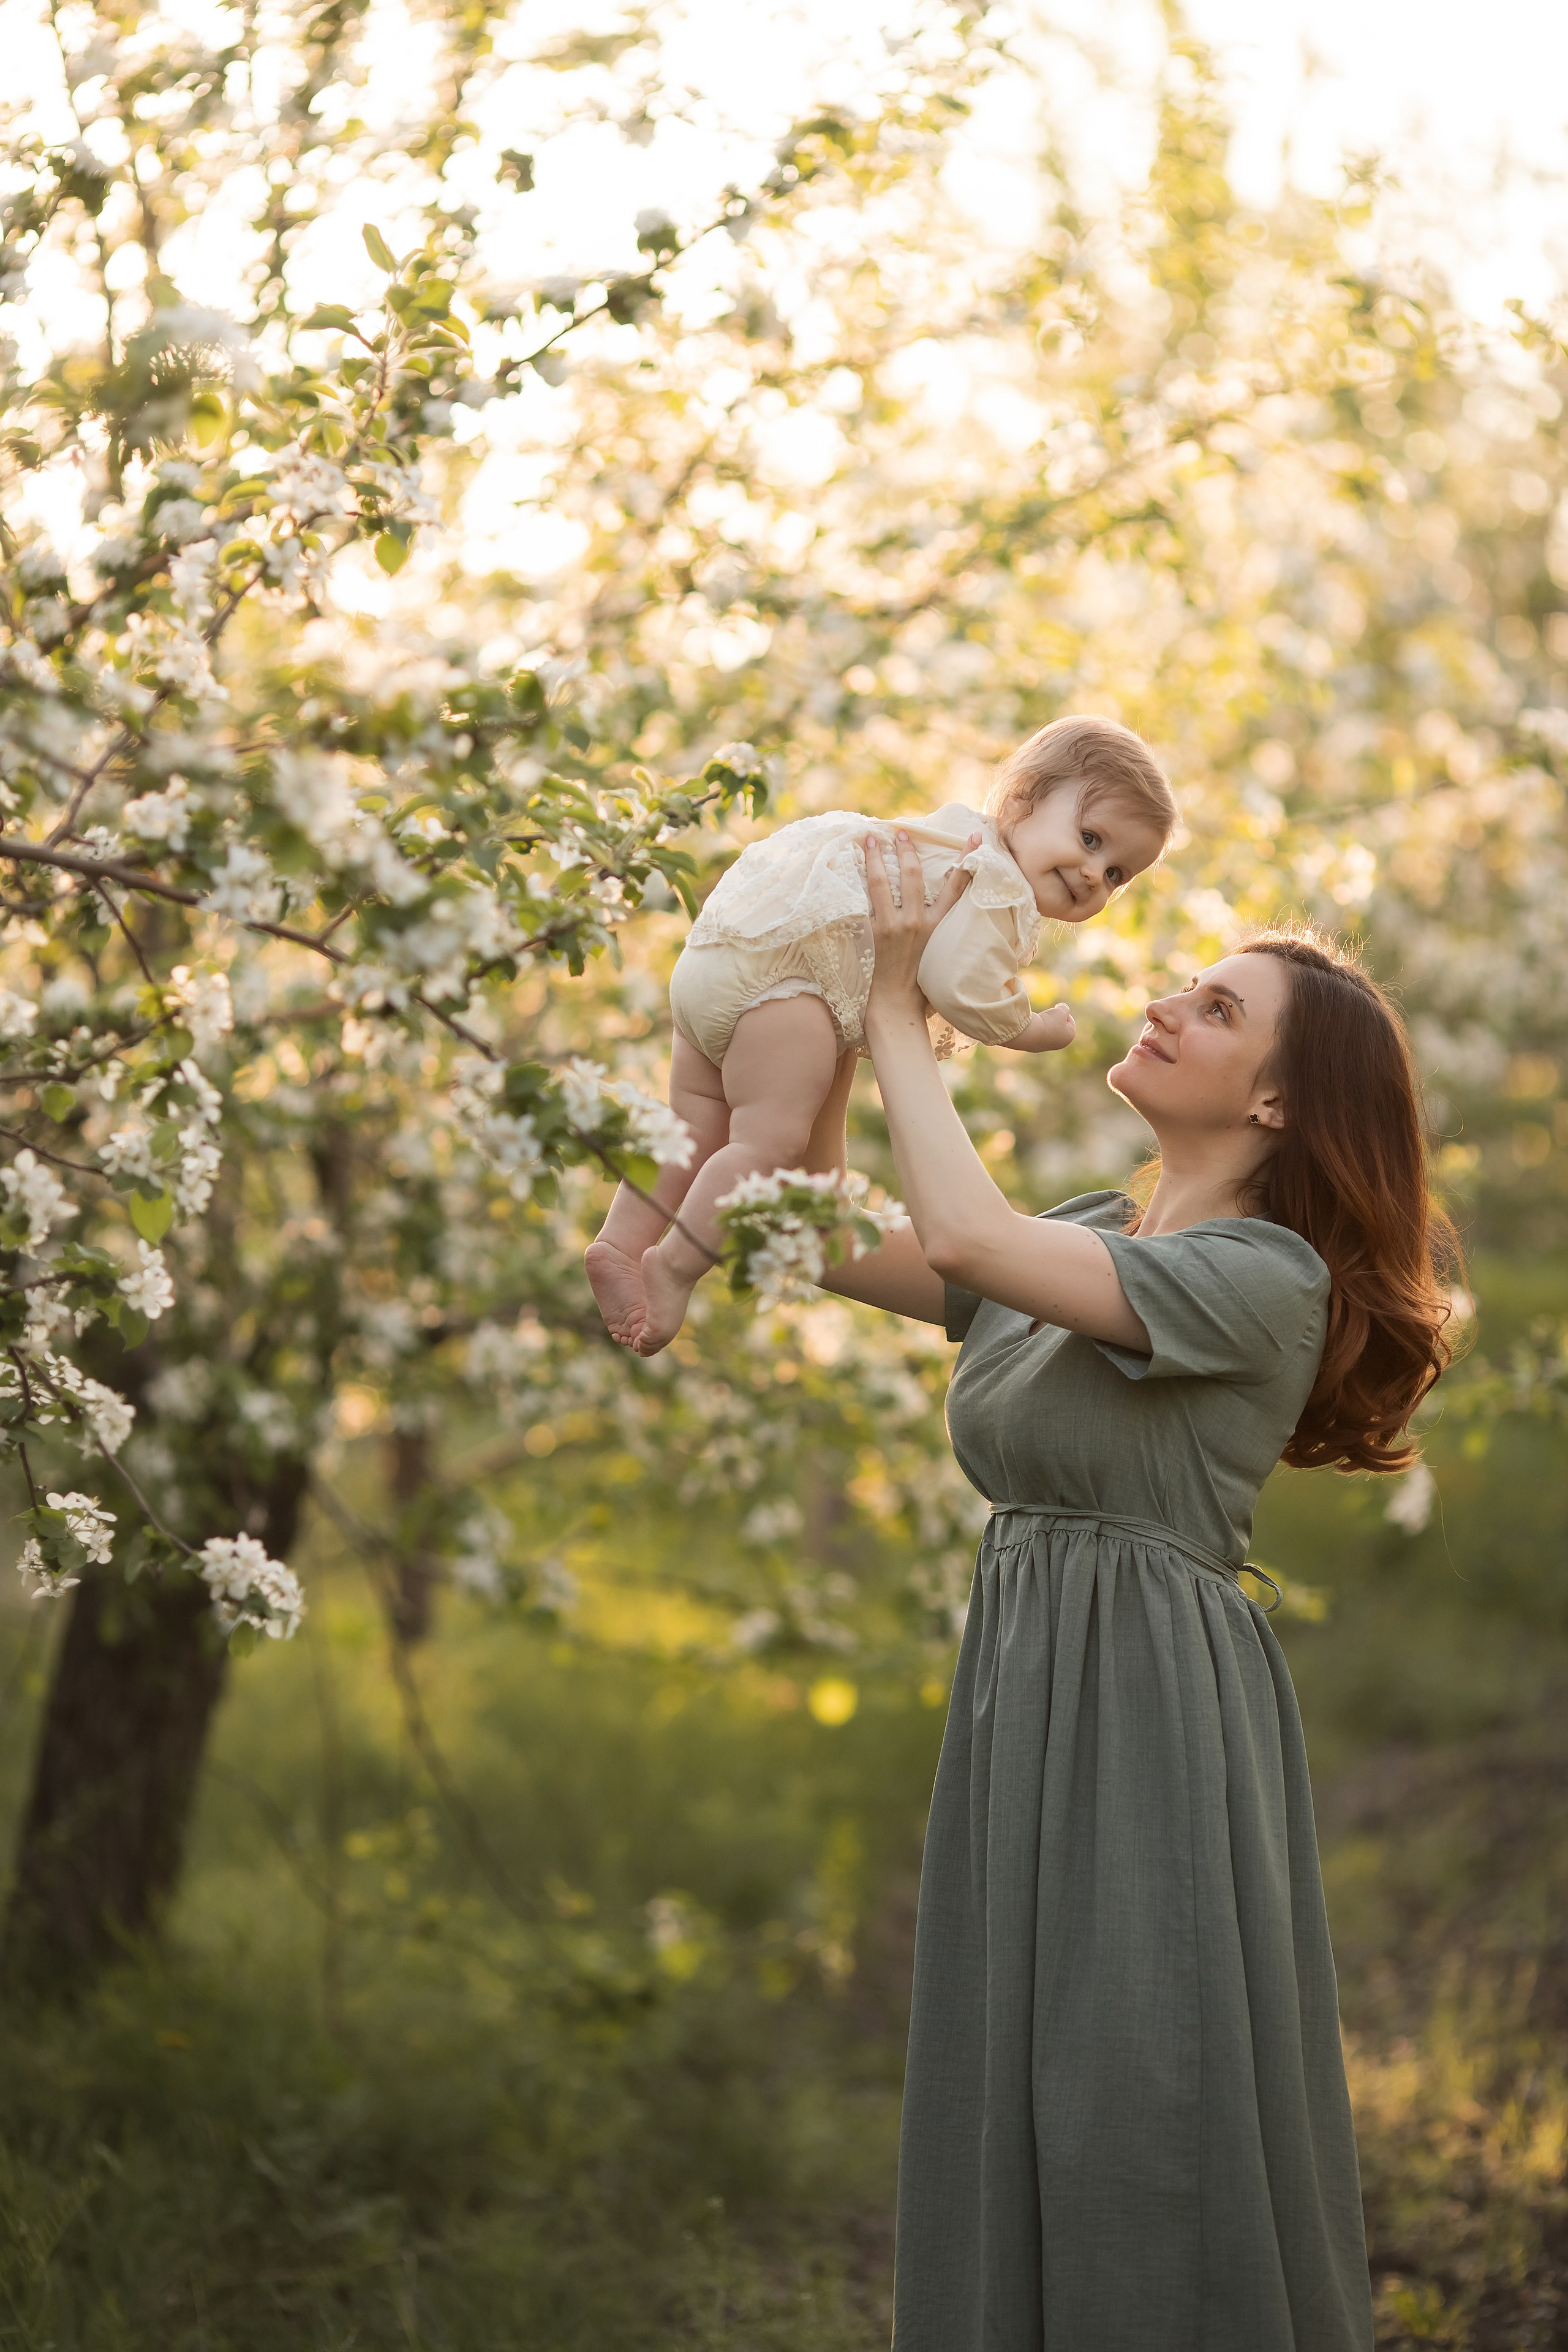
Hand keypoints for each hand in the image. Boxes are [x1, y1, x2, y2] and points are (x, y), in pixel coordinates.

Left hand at [863, 829, 974, 1023]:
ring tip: (869, 839)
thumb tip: (939, 912)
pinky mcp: (872, 933)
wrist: (896, 1007)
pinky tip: (849, 867)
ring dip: (875, 857)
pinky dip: (856, 883)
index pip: (957, 887)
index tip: (974, 837)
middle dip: (906, 850)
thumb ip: (940, 930)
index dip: (966, 859)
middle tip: (900, 832)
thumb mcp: (940, 954)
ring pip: (883, 882)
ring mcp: (892, 927)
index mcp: (939, 927)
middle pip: (913, 875)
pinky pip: (862, 901)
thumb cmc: (921, 987)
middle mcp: (917, 923)